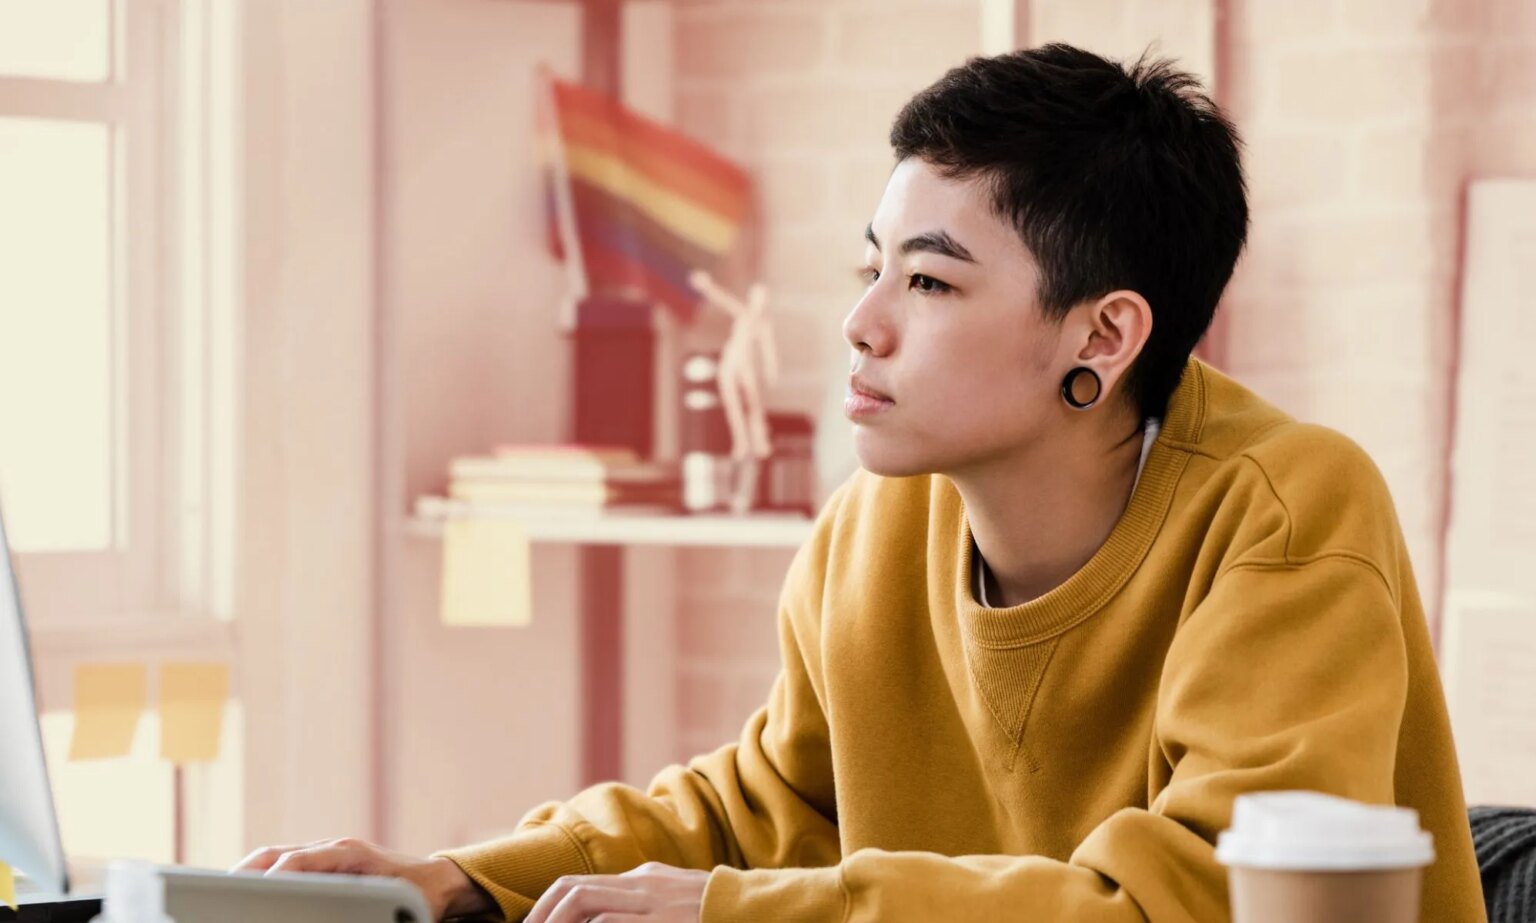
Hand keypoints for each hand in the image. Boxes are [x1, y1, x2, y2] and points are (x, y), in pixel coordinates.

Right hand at [230, 837, 495, 920]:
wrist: (438, 883)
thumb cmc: (420, 897)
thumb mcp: (394, 905)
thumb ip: (365, 910)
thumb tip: (334, 912)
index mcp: (349, 854)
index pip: (299, 859)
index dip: (274, 875)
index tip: (253, 891)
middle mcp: (335, 849)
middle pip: (278, 853)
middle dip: (246, 871)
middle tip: (218, 892)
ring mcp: (328, 854)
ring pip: (277, 856)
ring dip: (250, 872)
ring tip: (222, 894)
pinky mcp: (326, 864)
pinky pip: (287, 864)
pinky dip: (264, 875)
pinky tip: (249, 894)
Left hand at [526, 862, 706, 922]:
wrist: (759, 910)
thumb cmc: (717, 913)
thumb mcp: (676, 903)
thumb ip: (642, 908)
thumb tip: (604, 918)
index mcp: (644, 879)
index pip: (580, 885)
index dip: (548, 907)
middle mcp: (642, 885)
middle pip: (573, 890)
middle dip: (542, 914)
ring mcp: (651, 902)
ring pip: (583, 902)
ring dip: (556, 922)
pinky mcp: (660, 919)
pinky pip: (610, 922)